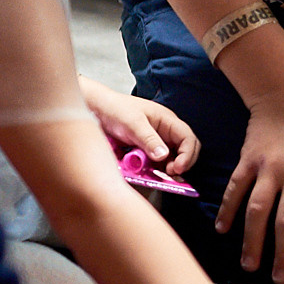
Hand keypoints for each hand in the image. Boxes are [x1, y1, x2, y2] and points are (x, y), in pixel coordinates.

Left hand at [81, 78, 198, 173]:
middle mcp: (165, 131)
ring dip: (168, 168)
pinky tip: (148, 173)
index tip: (177, 168)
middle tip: (169, 174)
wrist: (96, 108)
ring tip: (158, 175)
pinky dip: (156, 169)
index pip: (188, 138)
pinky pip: (156, 162)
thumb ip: (149, 139)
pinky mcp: (145, 149)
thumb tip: (164, 156)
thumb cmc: (115, 109)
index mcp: (167, 120)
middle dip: (181, 163)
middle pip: (185, 149)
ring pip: (171, 158)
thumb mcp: (133, 123)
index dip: (187, 155)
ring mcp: (155, 141)